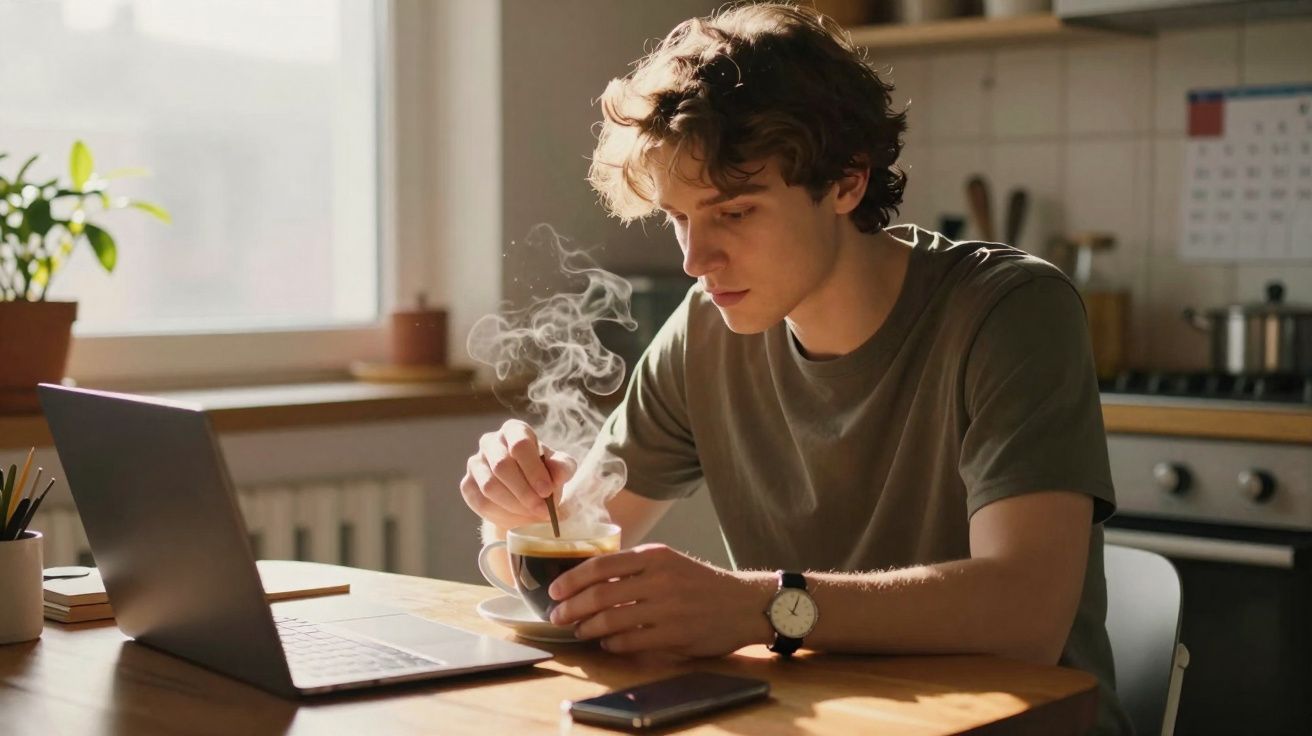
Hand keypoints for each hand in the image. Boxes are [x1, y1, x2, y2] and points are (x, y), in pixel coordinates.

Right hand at [459, 419, 576, 529]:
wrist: (525, 493)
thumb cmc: (544, 473)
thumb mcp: (559, 468)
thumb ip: (562, 467)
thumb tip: (559, 472)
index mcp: (514, 430)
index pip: (520, 445)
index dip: (533, 470)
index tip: (547, 491)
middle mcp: (490, 442)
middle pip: (502, 466)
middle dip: (524, 492)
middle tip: (542, 511)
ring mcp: (475, 463)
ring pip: (490, 487)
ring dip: (514, 506)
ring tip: (533, 516)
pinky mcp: (467, 484)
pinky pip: (480, 503)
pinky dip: (501, 515)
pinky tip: (517, 519)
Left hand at [547, 543, 775, 656]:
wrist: (744, 603)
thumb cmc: (700, 583)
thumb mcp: (669, 562)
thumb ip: (635, 568)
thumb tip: (589, 580)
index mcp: (654, 556)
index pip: (600, 565)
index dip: (571, 579)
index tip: (554, 590)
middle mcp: (658, 579)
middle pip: (599, 594)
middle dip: (571, 608)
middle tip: (558, 616)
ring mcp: (666, 608)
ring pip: (611, 620)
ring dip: (588, 628)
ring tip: (579, 631)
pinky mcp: (674, 635)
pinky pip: (630, 642)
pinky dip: (612, 644)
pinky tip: (607, 644)